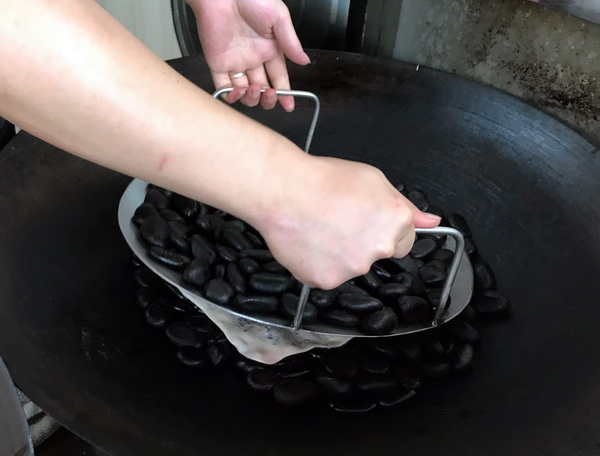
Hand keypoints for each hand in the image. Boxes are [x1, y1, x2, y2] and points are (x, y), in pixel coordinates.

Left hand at [187, 0, 309, 110]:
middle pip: (262, 88)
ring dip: (251, 98)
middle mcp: (253, 58)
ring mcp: (235, 62)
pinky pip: (222, 86)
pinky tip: (237, 93)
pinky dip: (230, 96)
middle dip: (268, 98)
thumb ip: (291, 43)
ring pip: (244, 92)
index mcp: (270, 49)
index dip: (285, 93)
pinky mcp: (217, 62)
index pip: (279, 78)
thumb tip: (305, 61)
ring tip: (255, 90)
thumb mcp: (279, 18)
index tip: (289, 105)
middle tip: (270, 95)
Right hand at [255, 156, 441, 288]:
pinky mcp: (328, 281)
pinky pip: (328, 275)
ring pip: (352, 266)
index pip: (404, 242)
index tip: (366, 220)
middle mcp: (379, 249)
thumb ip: (405, 206)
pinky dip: (319, 263)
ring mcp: (353, 268)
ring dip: (340, 254)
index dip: (384, 229)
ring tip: (319, 228)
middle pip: (377, 254)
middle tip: (338, 221)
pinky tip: (309, 242)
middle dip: (363, 242)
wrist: (283, 191)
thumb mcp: (373, 180)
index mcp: (396, 223)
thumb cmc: (324, 179)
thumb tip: (431, 222)